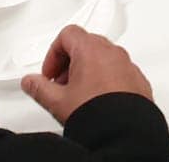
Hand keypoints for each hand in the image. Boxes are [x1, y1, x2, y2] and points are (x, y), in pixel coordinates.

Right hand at [20, 25, 152, 123]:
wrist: (124, 133)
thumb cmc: (98, 113)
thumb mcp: (58, 102)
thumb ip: (40, 88)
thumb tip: (31, 83)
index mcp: (91, 49)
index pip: (67, 35)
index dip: (53, 54)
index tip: (50, 73)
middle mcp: (112, 52)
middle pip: (85, 44)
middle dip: (70, 62)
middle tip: (61, 83)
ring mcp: (127, 65)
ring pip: (103, 57)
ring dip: (88, 70)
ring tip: (79, 95)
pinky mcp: (138, 79)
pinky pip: (119, 71)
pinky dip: (107, 79)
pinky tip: (99, 100)